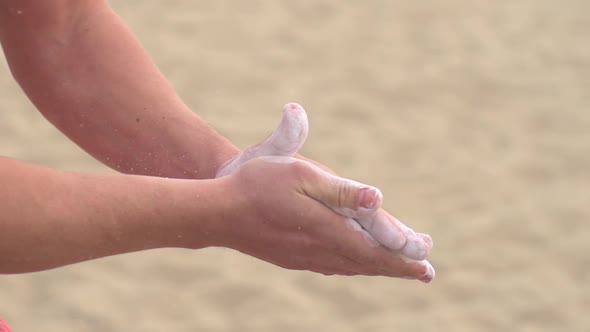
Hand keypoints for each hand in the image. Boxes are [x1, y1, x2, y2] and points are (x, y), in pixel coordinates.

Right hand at [216, 103, 434, 280]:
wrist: (217, 212)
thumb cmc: (258, 185)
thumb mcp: (301, 174)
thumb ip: (341, 189)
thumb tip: (379, 198)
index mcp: (328, 229)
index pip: (377, 249)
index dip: (404, 254)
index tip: (427, 260)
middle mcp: (320, 250)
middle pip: (369, 264)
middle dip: (399, 266)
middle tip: (424, 272)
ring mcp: (305, 258)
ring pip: (352, 267)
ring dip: (379, 268)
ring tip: (398, 270)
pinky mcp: (293, 258)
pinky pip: (334, 267)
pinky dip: (355, 267)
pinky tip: (355, 265)